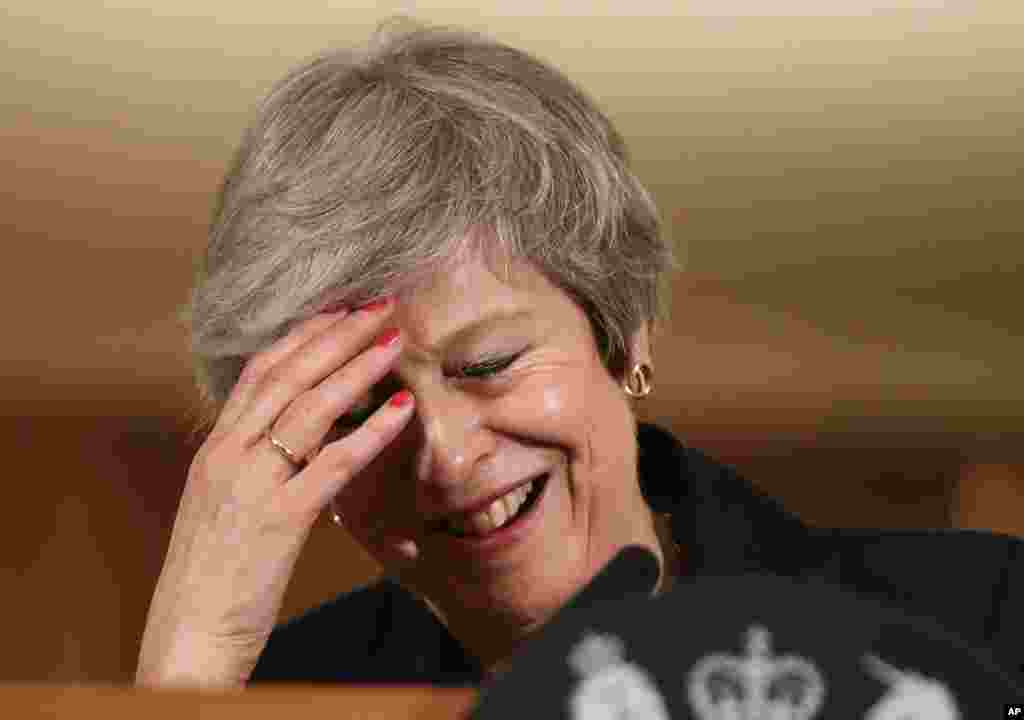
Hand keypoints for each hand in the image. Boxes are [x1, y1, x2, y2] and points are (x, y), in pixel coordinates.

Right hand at [135, 299, 413, 688]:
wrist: (188, 631)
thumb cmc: (213, 570)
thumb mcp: (222, 502)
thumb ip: (252, 463)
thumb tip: (297, 435)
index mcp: (215, 447)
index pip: (260, 371)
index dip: (303, 335)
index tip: (340, 309)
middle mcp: (228, 454)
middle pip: (288, 375)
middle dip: (336, 334)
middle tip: (380, 306)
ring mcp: (251, 483)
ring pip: (309, 407)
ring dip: (357, 367)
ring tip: (395, 340)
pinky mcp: (279, 519)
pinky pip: (332, 463)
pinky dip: (369, 431)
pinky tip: (399, 407)